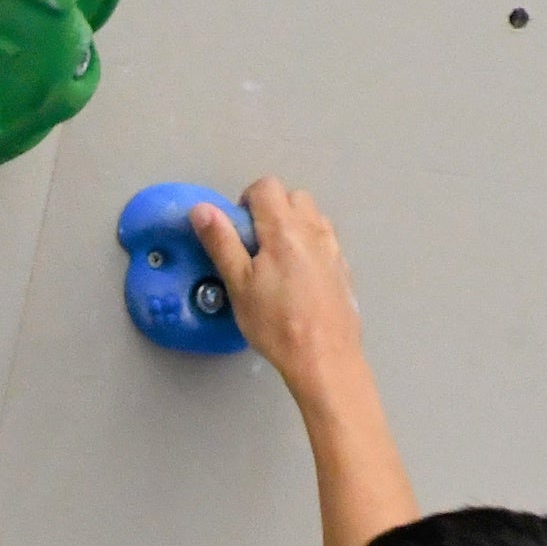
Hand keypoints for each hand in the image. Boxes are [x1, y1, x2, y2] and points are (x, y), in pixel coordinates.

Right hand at [194, 178, 363, 390]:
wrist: (324, 358)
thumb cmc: (278, 326)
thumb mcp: (239, 285)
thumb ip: (221, 242)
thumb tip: (203, 211)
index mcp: (284, 229)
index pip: (266, 187)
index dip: (247, 200)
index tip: (239, 228)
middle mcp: (313, 230)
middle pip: (292, 196)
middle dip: (271, 210)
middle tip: (255, 244)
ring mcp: (333, 248)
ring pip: (311, 216)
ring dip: (292, 225)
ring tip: (276, 261)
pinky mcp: (343, 267)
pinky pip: (324, 240)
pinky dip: (309, 245)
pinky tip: (298, 278)